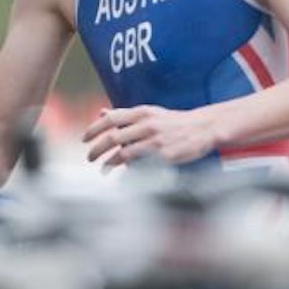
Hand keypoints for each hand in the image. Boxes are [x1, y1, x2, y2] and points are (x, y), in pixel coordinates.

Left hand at [82, 104, 216, 168]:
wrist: (204, 128)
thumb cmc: (174, 122)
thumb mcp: (150, 113)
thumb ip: (126, 115)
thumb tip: (102, 113)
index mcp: (142, 113)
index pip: (111, 119)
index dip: (94, 129)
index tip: (84, 139)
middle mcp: (147, 125)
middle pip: (113, 138)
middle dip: (97, 149)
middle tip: (89, 157)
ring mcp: (156, 141)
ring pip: (124, 154)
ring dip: (109, 163)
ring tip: (103, 169)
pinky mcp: (164, 156)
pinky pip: (141, 166)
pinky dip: (128, 171)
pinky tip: (123, 175)